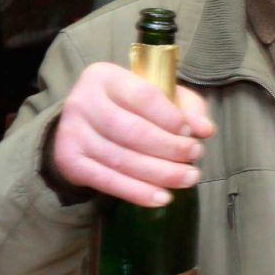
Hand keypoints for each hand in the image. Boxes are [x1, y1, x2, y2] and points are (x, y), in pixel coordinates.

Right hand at [49, 62, 213, 206]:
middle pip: (132, 131)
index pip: (144, 96)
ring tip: (189, 178)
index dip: (172, 118)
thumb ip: (187, 108)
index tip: (192, 133)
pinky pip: (107, 181)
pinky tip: (163, 198)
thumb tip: (205, 130)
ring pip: (121, 159)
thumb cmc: (132, 107)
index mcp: (105, 77)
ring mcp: (72, 133)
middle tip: (196, 156)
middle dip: (170, 148)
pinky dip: (137, 192)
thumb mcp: (161, 96)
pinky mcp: (69, 162)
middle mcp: (82, 102)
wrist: (86, 125)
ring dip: (161, 173)